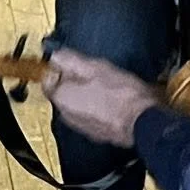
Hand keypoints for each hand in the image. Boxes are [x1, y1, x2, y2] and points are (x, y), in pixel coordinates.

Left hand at [43, 48, 159, 148]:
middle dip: (73, 81)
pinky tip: (112, 100)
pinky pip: (90, 115)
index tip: (67, 62)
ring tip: (106, 86)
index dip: (57, 68)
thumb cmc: (121, 95)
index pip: (46, 80)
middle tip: (92, 72)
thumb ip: (69, 59)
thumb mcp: (94, 67)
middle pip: (62, 92)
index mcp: (62, 97)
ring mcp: (81, 126)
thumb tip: (55, 55)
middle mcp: (66, 115)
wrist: (143, 122)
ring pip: (77, 104)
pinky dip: (96, 107)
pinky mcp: (95, 134)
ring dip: (86, 94)